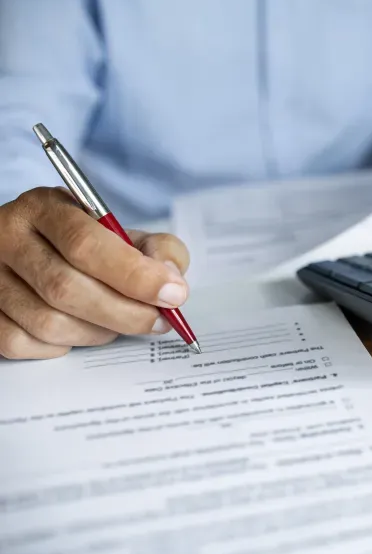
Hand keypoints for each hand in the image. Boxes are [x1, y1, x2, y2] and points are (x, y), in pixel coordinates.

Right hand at [0, 187, 189, 359]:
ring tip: (121, 323)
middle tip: (159, 321)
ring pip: (47, 322)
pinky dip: (62, 345)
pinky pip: (23, 343)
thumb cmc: (93, 246)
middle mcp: (8, 237)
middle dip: (125, 312)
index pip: (86, 244)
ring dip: (98, 332)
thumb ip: (159, 250)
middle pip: (66, 288)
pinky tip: (82, 330)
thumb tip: (171, 282)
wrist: (43, 252)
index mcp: (46, 207)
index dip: (134, 275)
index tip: (173, 294)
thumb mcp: (127, 233)